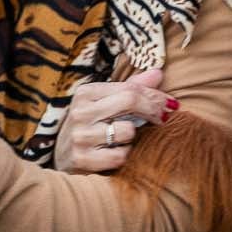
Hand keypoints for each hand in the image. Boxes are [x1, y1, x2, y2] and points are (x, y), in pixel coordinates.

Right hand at [53, 68, 177, 174]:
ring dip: (132, 137)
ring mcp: (80, 136)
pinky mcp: (81, 159)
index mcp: (86, 93)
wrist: (60, 157)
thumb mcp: (105, 102)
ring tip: (122, 139)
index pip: (131, 88)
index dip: (155, 96)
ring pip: (127, 131)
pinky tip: (112, 154)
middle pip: (130, 102)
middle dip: (153, 110)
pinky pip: (119, 156)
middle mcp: (80, 112)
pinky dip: (122, 155)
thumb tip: (158, 73)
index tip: (171, 104)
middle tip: (163, 119)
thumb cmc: (90, 126)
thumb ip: (131, 88)